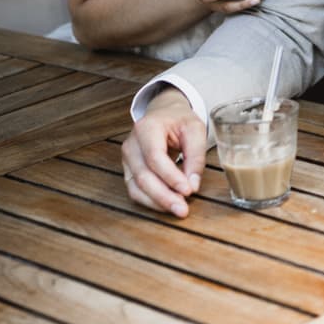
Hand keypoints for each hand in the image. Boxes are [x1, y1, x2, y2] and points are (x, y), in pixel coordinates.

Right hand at [121, 87, 207, 215]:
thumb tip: (193, 185)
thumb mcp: (195, 130)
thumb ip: (196, 156)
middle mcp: (131, 144)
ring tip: (178, 209)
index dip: (171, 177)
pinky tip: (168, 205)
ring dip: (158, 202)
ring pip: (136, 187)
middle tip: (183, 209)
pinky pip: (136, 191)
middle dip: (164, 196)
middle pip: (143, 176)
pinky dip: (152, 202)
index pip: (155, 157)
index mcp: (146, 128)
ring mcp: (127, 159)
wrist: (164, 113)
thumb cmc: (180, 120)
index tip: (188, 190)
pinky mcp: (129, 171)